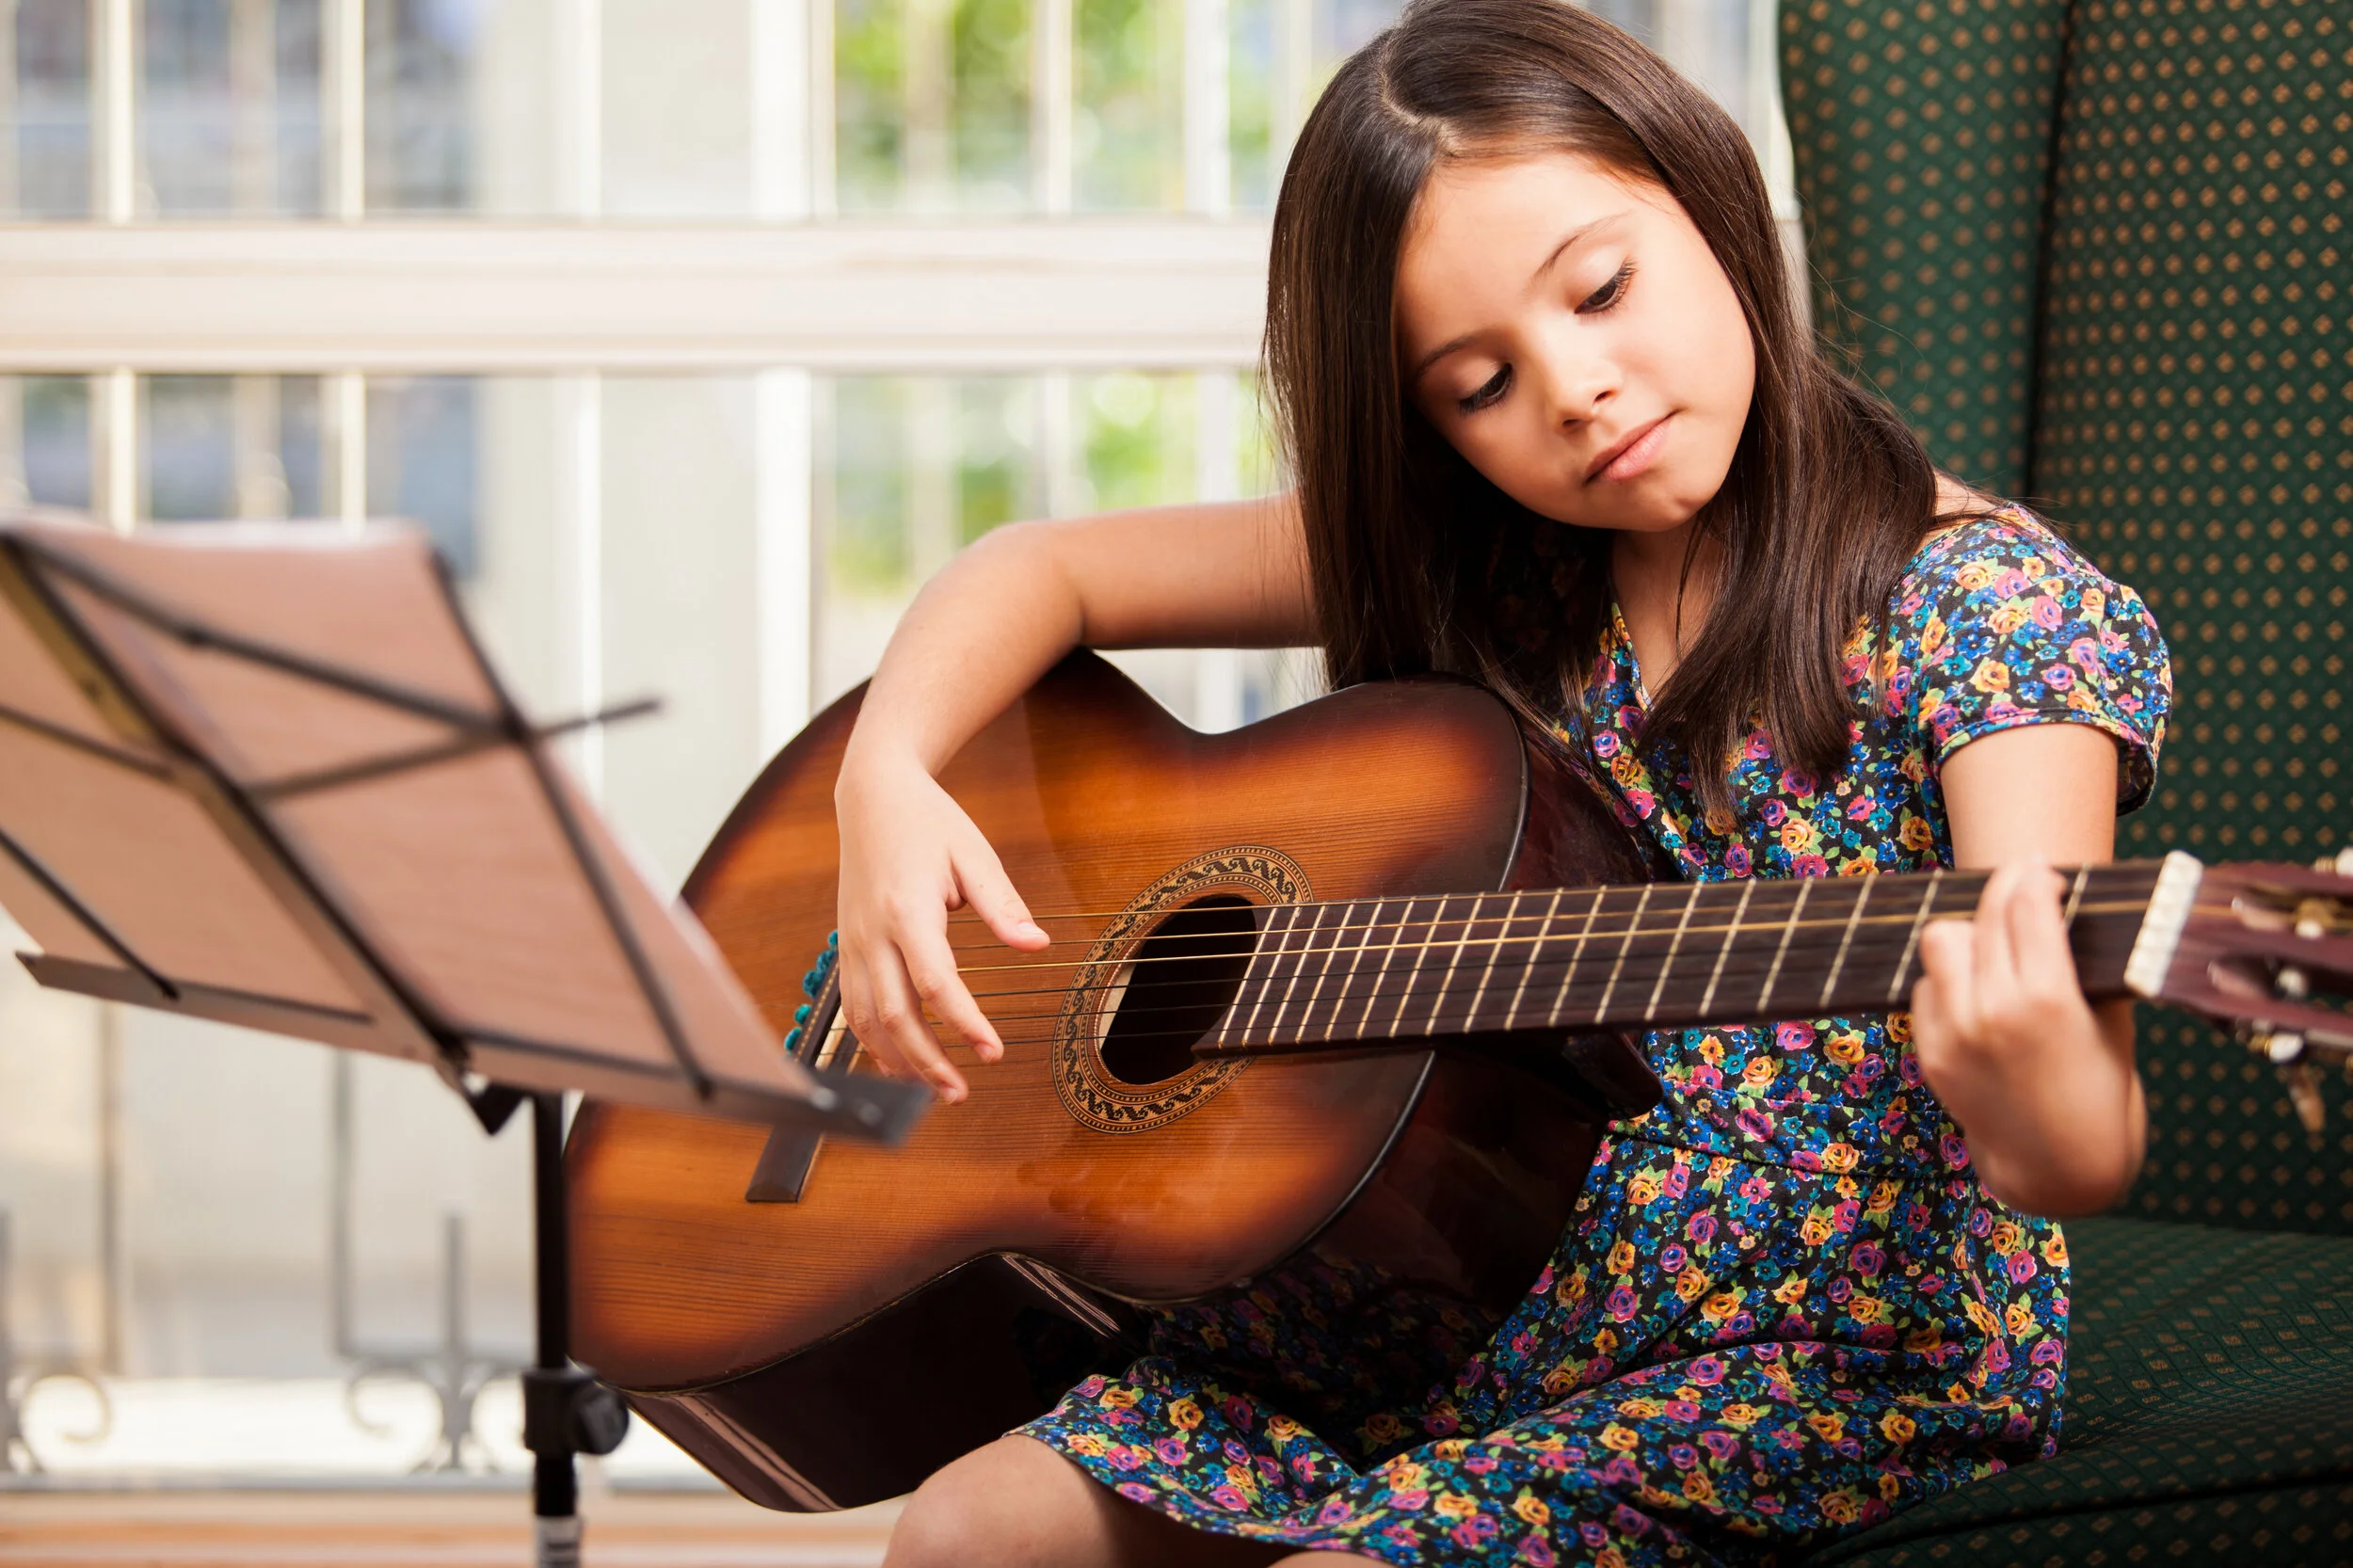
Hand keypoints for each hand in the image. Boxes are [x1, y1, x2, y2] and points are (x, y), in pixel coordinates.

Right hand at [833, 750, 1048, 1102]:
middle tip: (961, 1093)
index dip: (964, 1024)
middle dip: (927, 1061)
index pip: (935, 983)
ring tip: (932, 1089)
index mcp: (907, 910)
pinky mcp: (845, 946)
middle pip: (895, 1014)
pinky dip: (873, 1041)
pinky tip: (898, 1061)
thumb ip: (1003, 905)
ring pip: (866, 1019)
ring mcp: (852, 943)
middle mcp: (871, 933)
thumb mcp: (974, 854)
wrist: (872, 796)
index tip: (993, 1052)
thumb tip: (1036, 944)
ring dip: (897, 1060)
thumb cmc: (927, 821)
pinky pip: (853, 1006)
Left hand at [1911, 858, 2142, 1214]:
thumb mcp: (2111, 1021)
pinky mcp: (1930, 1053)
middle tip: (2021, 887)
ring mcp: (1954, 1034)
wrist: (2062, 1167)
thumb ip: (2086, 963)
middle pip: (1982, 915)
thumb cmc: (2102, 1088)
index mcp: (2048, 1001)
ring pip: (1940, 941)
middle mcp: (1992, 1012)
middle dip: (2004, 891)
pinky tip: (1978, 993)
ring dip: (1969, 935)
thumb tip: (2064, 901)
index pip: (2026, 906)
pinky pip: (1925, 988)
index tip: (2041, 869)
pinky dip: (1949, 981)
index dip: (2034, 876)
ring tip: (1996, 946)